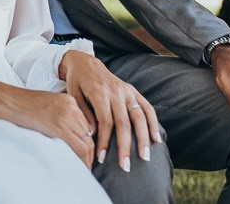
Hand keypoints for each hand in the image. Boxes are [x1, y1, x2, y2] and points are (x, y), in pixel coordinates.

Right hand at [0, 88, 96, 167]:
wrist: (8, 100)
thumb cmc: (20, 104)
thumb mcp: (46, 104)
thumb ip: (59, 114)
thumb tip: (66, 133)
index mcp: (68, 100)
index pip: (85, 123)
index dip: (86, 139)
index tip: (86, 151)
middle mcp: (72, 107)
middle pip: (89, 133)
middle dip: (89, 150)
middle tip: (86, 163)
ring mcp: (67, 117)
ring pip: (87, 142)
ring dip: (88, 157)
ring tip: (84, 167)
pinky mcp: (60, 128)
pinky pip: (80, 148)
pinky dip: (84, 161)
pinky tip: (81, 167)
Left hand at [59, 50, 160, 171]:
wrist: (86, 63)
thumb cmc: (77, 82)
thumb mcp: (72, 95)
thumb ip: (83, 113)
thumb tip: (93, 134)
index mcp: (99, 93)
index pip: (105, 121)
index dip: (104, 141)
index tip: (101, 158)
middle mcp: (116, 92)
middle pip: (124, 123)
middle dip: (125, 147)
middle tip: (126, 166)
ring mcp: (127, 91)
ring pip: (139, 116)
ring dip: (144, 138)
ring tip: (146, 157)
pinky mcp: (133, 91)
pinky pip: (147, 107)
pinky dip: (153, 123)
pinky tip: (157, 138)